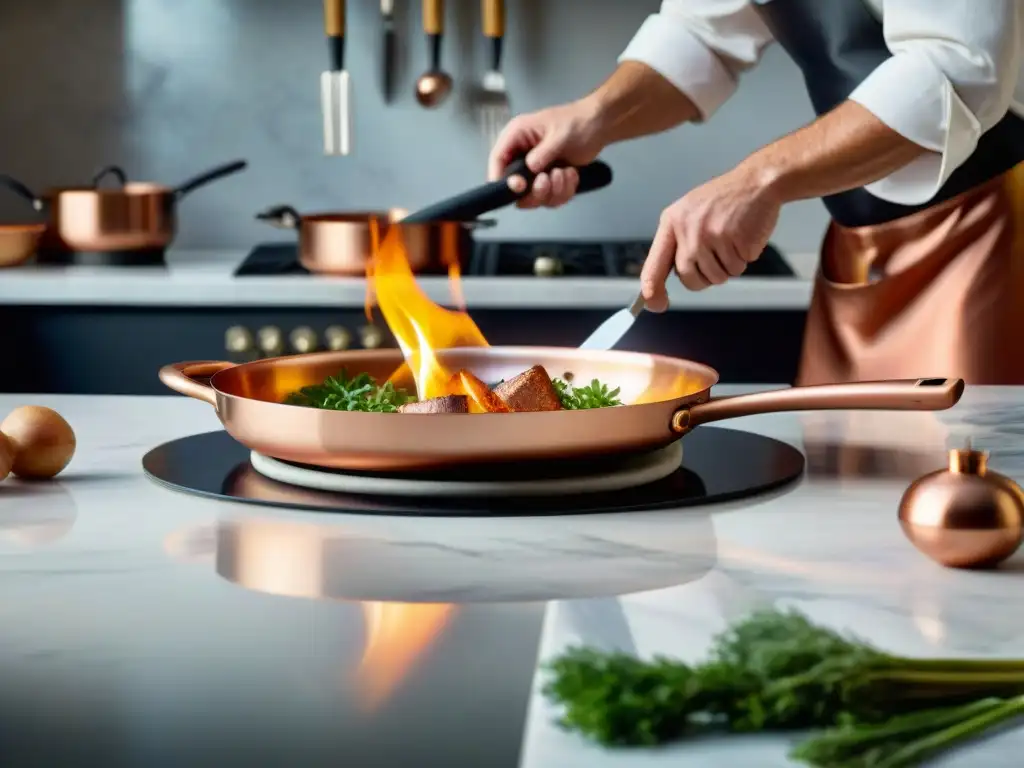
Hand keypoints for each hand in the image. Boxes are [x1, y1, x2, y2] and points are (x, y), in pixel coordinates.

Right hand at [487, 99, 605, 208]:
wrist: (598, 126)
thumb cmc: (577, 122)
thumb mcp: (559, 134)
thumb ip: (543, 152)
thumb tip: (530, 168)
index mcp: (517, 136)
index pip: (497, 159)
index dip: (501, 177)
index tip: (519, 186)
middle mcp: (522, 155)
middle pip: (514, 187)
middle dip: (534, 190)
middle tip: (548, 179)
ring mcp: (535, 171)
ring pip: (534, 197)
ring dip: (552, 192)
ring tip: (565, 173)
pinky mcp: (549, 181)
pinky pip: (551, 198)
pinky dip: (563, 191)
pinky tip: (571, 174)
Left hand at [640, 164, 780, 310]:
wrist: (756, 183)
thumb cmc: (723, 201)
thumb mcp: (689, 214)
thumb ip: (678, 242)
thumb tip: (667, 278)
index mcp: (671, 223)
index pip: (655, 264)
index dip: (652, 289)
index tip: (655, 304)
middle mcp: (687, 230)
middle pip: (690, 278)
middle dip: (705, 278)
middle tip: (718, 257)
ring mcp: (710, 234)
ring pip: (717, 277)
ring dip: (728, 267)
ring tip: (732, 240)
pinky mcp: (734, 239)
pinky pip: (737, 268)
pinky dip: (744, 259)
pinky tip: (744, 237)